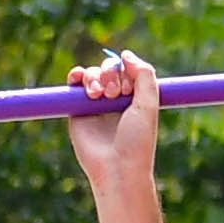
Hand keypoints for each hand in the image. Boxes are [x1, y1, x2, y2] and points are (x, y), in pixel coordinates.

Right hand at [66, 46, 162, 203]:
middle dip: (111, 74)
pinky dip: (76, 76)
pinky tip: (79, 79)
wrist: (117, 168)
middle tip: (114, 94)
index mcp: (135, 98)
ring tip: (98, 95)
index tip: (129, 90)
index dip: (126, 71)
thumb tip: (125, 54)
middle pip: (109, 69)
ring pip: (92, 74)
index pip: (127, 69)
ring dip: (95, 77)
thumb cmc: (137, 140)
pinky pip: (74, 84)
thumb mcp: (149, 104)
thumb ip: (144, 74)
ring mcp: (96, 104)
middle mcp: (115, 100)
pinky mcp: (77, 110)